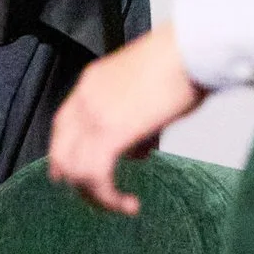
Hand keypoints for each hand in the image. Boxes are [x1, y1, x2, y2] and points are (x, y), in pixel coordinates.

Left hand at [48, 24, 206, 215]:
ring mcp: (94, 115)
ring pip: (76, 170)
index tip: (70, 176)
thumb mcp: (150, 92)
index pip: (63, 125)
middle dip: (78, 181)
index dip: (64, 154)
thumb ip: (138, 122)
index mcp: (92, 82)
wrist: (190, 49)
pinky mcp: (111, 132)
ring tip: (121, 204)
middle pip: (62, 152)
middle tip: (101, 199)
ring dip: (97, 195)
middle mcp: (85, 98)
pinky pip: (97, 176)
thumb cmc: (183, 62)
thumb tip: (139, 150)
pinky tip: (130, 204)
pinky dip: (109, 198)